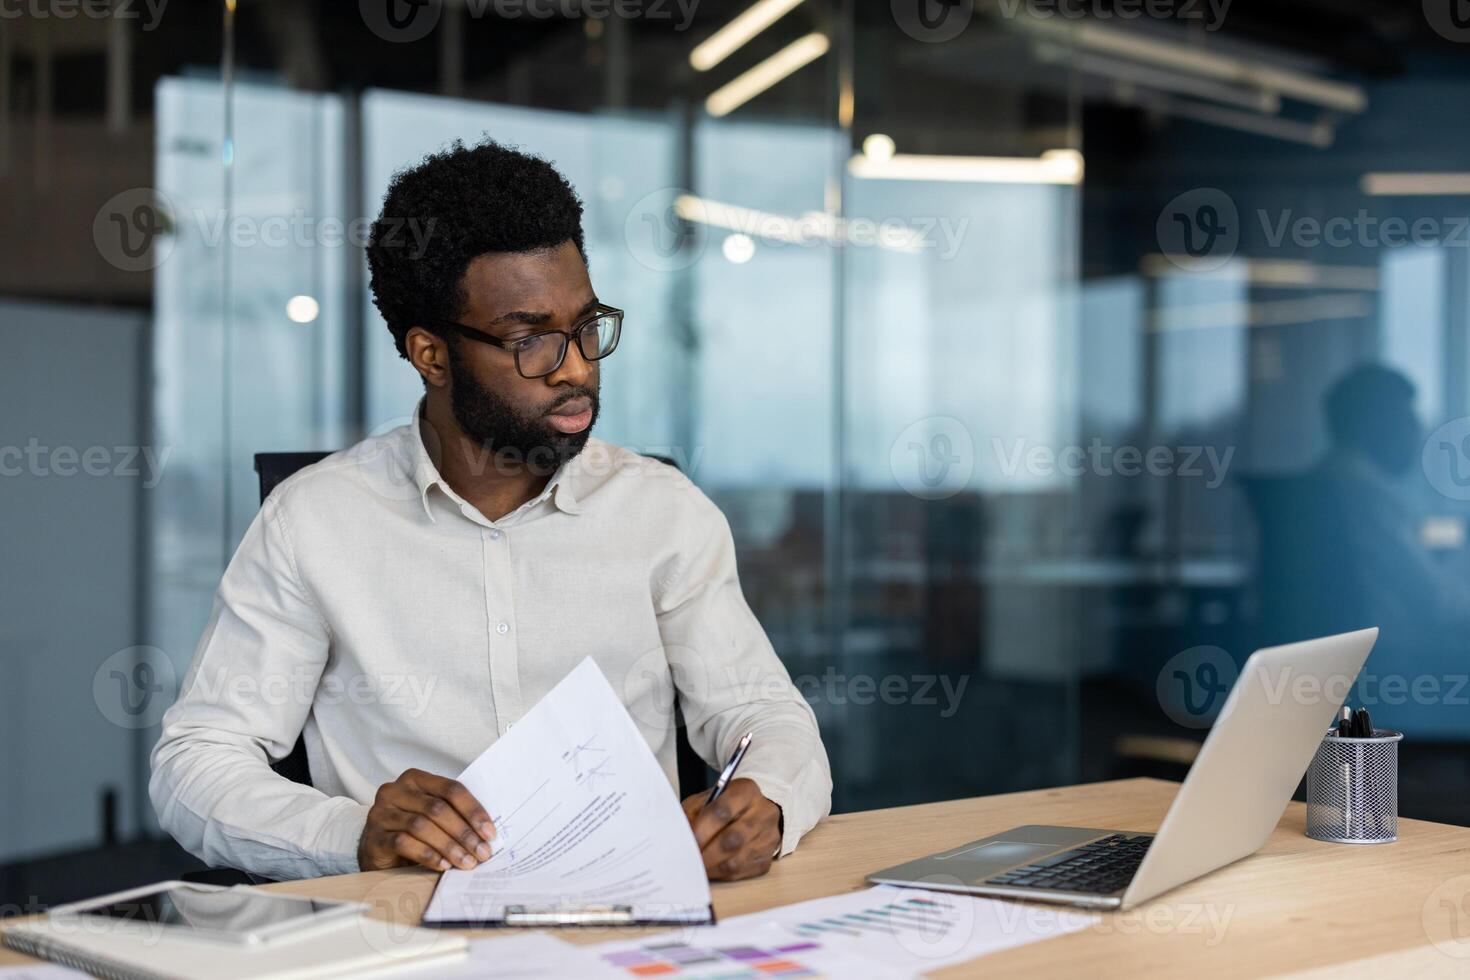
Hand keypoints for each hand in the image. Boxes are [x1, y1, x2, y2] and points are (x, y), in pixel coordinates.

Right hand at [358, 768, 495, 872]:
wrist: (377, 849)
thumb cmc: (410, 829)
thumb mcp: (431, 815)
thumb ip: (453, 814)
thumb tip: (487, 833)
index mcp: (415, 779)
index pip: (451, 789)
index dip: (473, 810)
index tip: (489, 832)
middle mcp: (395, 791)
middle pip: (437, 809)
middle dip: (464, 832)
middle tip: (482, 852)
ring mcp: (381, 813)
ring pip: (422, 826)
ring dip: (449, 846)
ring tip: (466, 862)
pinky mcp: (374, 837)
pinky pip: (404, 843)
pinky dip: (427, 854)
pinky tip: (443, 865)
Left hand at [682, 778, 781, 880]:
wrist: (754, 813)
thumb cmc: (725, 806)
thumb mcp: (706, 799)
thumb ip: (692, 814)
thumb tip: (682, 837)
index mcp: (746, 791)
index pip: (723, 810)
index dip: (703, 828)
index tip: (689, 840)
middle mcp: (763, 813)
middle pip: (733, 839)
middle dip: (707, 852)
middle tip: (690, 858)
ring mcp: (768, 837)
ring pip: (736, 860)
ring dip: (712, 866)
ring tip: (697, 865)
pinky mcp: (766, 858)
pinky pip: (741, 872)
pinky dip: (721, 874)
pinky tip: (711, 868)